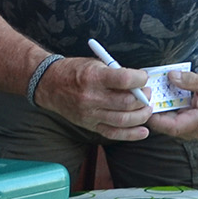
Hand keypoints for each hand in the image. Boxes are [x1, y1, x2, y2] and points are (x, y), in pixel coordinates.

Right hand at [37, 57, 153, 139]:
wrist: (49, 85)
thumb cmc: (75, 71)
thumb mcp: (96, 64)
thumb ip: (117, 73)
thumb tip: (140, 82)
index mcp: (94, 77)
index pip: (124, 80)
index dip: (140, 79)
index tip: (144, 77)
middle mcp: (91, 98)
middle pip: (126, 103)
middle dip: (144, 98)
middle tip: (149, 93)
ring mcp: (89, 114)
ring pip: (123, 120)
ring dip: (141, 116)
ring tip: (148, 109)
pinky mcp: (89, 125)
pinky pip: (113, 133)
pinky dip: (131, 134)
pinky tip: (143, 132)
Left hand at [146, 72, 197, 139]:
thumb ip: (189, 80)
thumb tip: (170, 76)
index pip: (172, 126)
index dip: (156, 119)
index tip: (145, 106)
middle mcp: (193, 129)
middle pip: (166, 126)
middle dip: (154, 112)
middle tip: (144, 97)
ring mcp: (190, 129)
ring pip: (167, 123)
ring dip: (158, 110)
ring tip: (150, 96)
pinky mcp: (187, 125)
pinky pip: (172, 120)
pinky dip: (165, 109)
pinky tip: (160, 98)